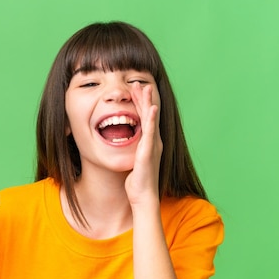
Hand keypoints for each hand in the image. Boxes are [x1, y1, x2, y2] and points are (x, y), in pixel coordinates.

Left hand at [126, 82, 161, 206]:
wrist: (143, 196)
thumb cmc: (138, 183)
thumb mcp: (134, 162)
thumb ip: (132, 151)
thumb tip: (124, 147)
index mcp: (150, 143)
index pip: (145, 118)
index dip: (141, 104)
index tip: (136, 90)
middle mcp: (154, 141)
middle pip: (149, 114)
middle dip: (144, 98)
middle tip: (139, 82)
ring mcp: (153, 145)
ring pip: (151, 119)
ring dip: (148, 102)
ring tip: (145, 87)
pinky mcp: (149, 151)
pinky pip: (151, 132)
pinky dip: (152, 119)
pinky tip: (152, 108)